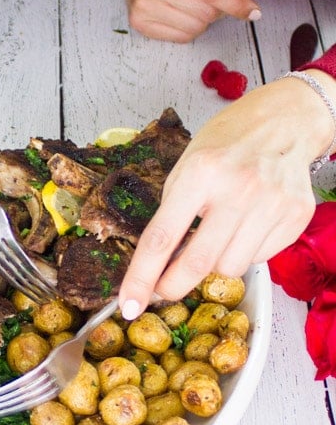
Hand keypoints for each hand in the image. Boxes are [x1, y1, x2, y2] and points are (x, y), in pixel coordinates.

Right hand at [106, 0, 260, 41]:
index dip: (235, 4)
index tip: (253, 12)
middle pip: (205, 12)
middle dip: (217, 8)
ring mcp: (144, 5)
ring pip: (195, 28)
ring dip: (203, 19)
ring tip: (193, 3)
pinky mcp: (139, 23)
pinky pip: (181, 37)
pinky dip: (189, 28)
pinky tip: (181, 13)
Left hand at [118, 74, 335, 318]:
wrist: (286, 120)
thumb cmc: (229, 141)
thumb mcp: (187, 165)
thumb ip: (173, 212)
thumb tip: (159, 265)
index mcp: (201, 173)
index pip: (162, 238)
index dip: (141, 278)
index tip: (129, 305)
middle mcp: (239, 188)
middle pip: (196, 264)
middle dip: (173, 287)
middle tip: (163, 290)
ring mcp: (271, 203)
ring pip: (229, 268)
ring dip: (214, 264)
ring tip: (217, 236)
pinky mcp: (295, 215)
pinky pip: (258, 259)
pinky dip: (245, 252)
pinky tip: (246, 227)